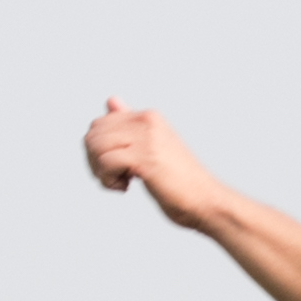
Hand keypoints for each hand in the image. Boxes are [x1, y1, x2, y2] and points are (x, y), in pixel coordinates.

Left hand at [82, 98, 234, 231]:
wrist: (206, 201)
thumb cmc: (180, 180)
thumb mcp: (153, 145)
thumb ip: (130, 124)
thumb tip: (111, 100)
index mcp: (148, 117)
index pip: (100, 123)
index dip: (97, 149)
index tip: (114, 167)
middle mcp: (147, 122)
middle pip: (93, 134)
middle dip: (95, 160)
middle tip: (113, 177)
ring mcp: (147, 138)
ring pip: (96, 147)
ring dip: (100, 171)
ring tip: (119, 182)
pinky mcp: (145, 158)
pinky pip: (105, 162)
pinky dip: (108, 180)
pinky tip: (124, 187)